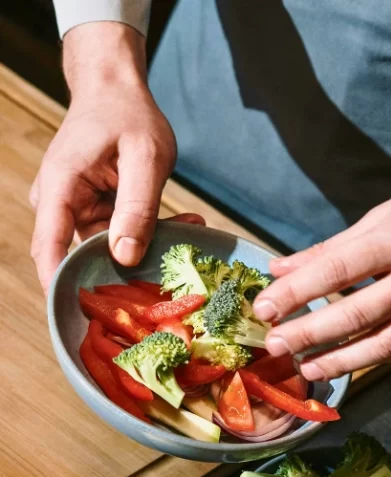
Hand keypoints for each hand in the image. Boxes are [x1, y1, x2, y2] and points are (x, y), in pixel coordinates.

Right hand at [30, 22, 184, 292]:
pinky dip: (148, 236)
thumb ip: (137, 207)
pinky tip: (183, 226)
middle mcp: (60, 205)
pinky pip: (119, 238)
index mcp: (60, 189)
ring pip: (106, 251)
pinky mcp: (95, 215)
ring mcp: (76, 212)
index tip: (82, 317)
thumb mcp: (144, 156)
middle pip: (80, 257)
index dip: (61, 286)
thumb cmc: (128, 115)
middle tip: (164, 286)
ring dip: (145, 252)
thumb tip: (124, 256)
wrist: (116, 91)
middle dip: (121, 275)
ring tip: (186, 240)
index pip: (50, 248)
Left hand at [254, 142, 390, 379]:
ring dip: (339, 360)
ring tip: (308, 367)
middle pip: (356, 316)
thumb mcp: (390, 212)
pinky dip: (380, 356)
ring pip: (384, 346)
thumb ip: (335, 247)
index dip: (295, 295)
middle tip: (275, 346)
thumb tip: (281, 272)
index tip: (263, 310)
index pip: (336, 272)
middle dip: (308, 334)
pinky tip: (354, 360)